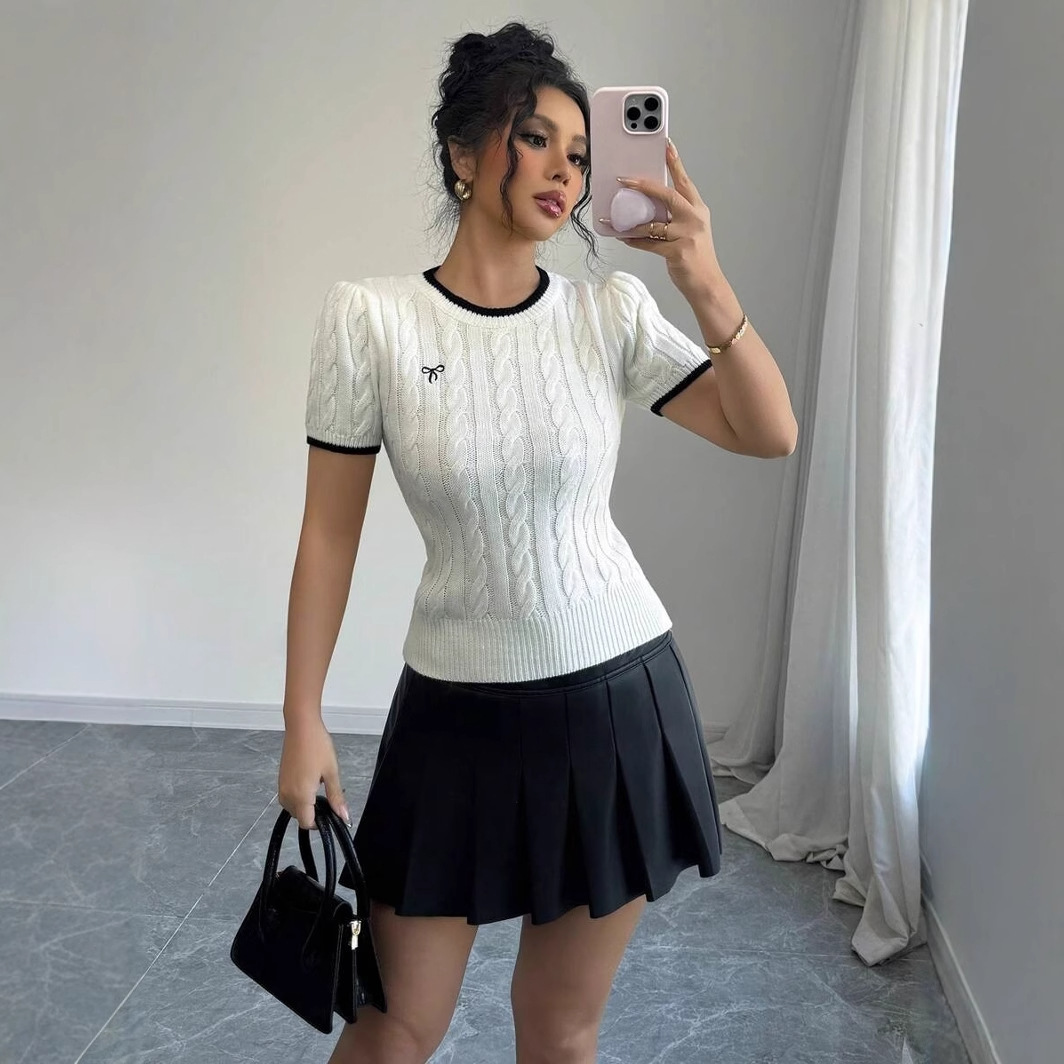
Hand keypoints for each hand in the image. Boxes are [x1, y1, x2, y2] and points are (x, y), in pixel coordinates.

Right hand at [278, 716, 349, 830]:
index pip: (307, 823)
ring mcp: (281, 787)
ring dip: (305, 805)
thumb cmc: (318, 747)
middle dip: (313, 813)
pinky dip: (298, 797)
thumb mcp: (331, 772)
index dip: (320, 823)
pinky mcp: (280, 779)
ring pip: (292, 808)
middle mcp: (287, 795)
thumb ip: (336, 797)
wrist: (301, 727)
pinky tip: (309, 782)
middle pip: (299, 817)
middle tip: (327, 796)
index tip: (330, 812)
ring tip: (319, 788)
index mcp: (300, 796)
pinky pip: (288, 797)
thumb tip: (344, 817)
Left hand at [609, 139, 723, 299]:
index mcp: (698, 210)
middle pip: (667, 195)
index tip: (666, 145)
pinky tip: (623, 237)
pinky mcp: (677, 251)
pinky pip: (649, 244)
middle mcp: (694, 218)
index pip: (684, 181)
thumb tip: (649, 205)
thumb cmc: (697, 256)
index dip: (675, 163)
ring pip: (652, 223)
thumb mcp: (691, 230)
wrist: (707, 283)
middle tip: (624, 180)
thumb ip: (675, 216)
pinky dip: (634, 241)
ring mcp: (686, 235)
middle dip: (644, 186)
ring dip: (631, 222)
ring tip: (614, 219)